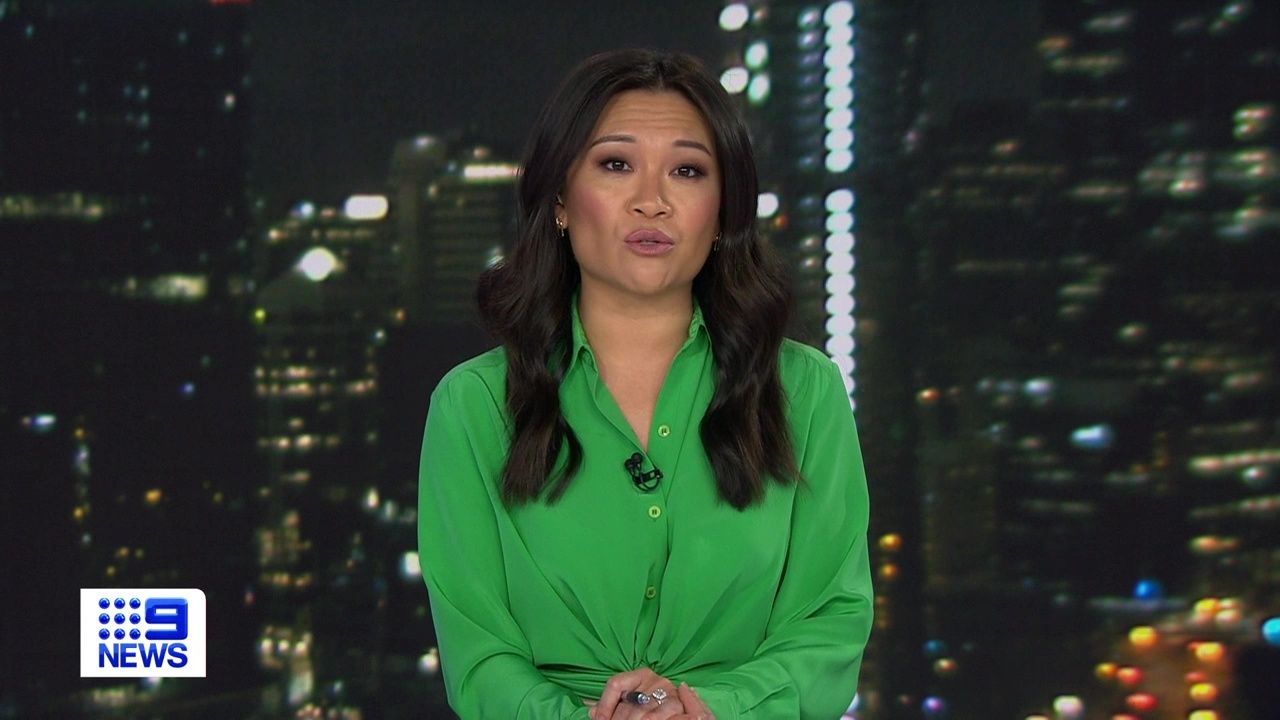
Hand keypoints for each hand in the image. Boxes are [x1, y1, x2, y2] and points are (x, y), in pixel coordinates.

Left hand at [585, 670, 715, 719]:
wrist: (679, 713)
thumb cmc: (647, 706)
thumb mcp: (629, 701)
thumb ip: (610, 705)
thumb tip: (591, 712)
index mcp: (640, 673)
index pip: (616, 684)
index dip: (604, 705)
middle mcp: (656, 679)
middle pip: (629, 704)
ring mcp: (669, 692)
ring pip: (645, 714)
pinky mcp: (680, 705)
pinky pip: (666, 716)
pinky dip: (656, 719)